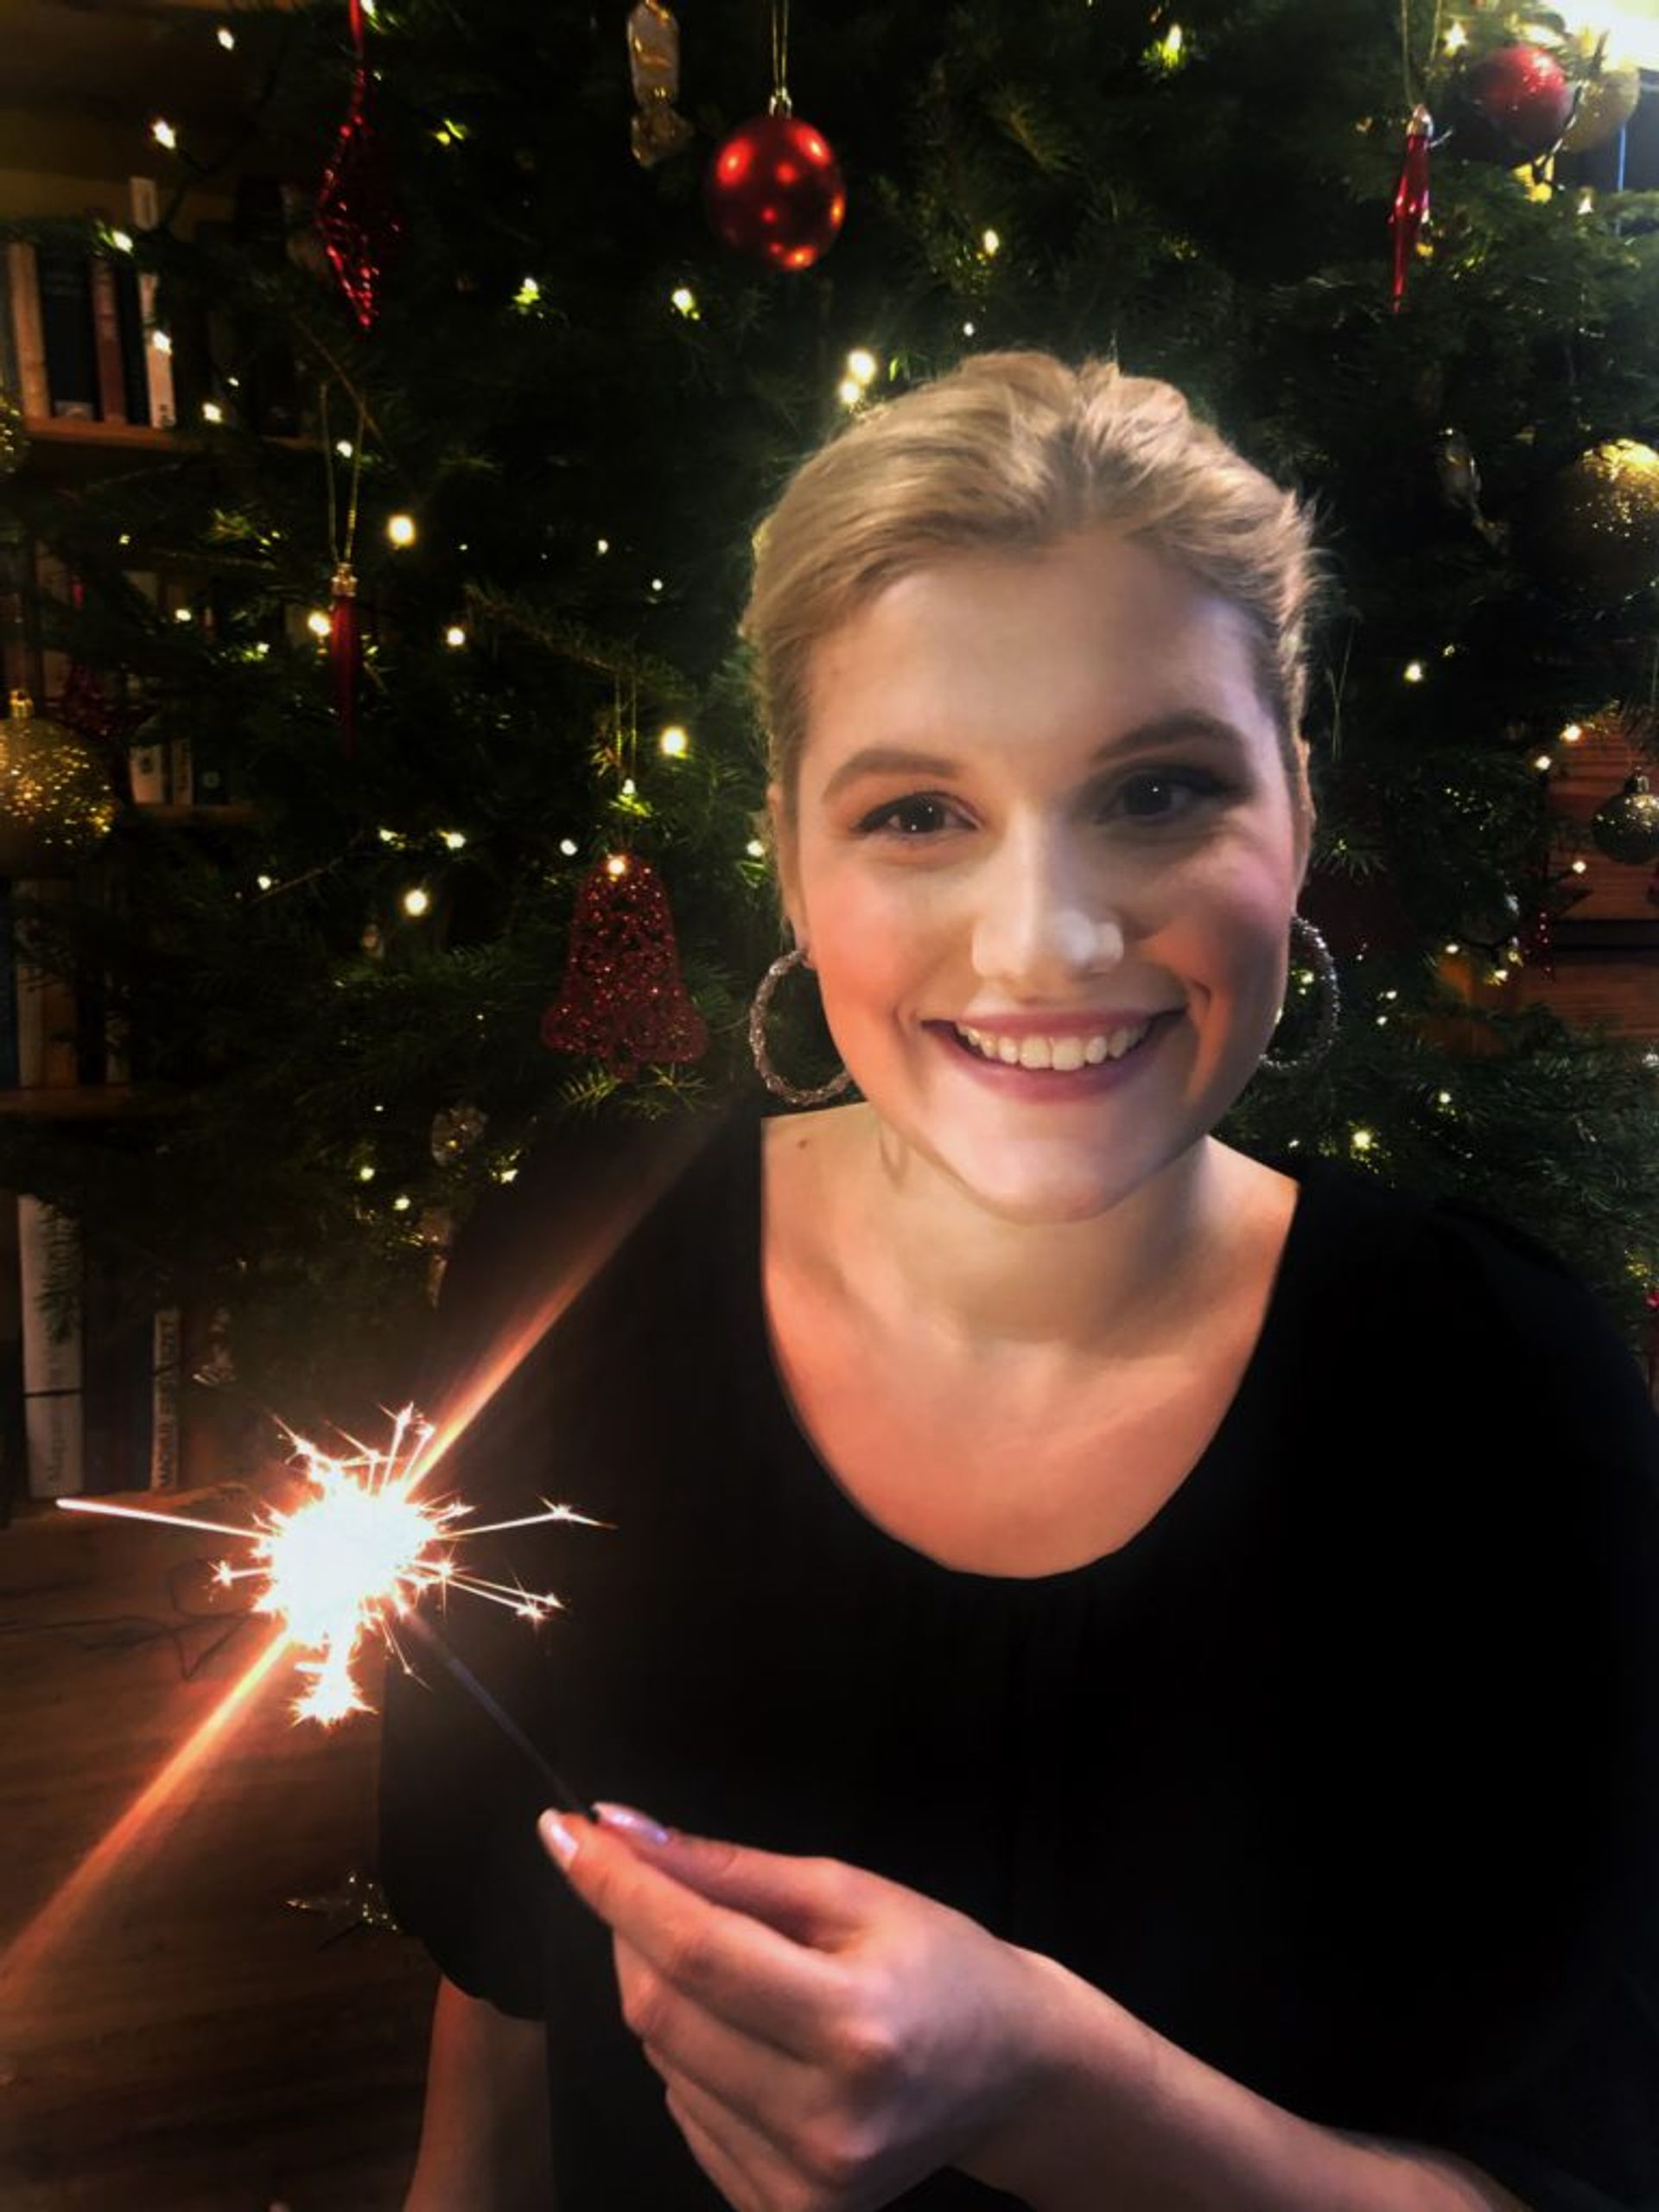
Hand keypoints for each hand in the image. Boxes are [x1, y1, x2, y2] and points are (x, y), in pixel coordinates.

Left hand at [538, 1803, 1092, 2211]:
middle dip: (630, 1930)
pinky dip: (689, 2058)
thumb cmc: (939, 1964)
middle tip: (642, 1879)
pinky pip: (685, 2115)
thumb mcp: (851, 1892)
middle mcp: (826, 2118)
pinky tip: (744, 2033)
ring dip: (662, 1993)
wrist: (1012, 2074)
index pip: (696, 1950)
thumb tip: (623, 1832)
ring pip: (662, 2062)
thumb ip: (731, 1870)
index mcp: (854, 2023)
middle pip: (662, 2011)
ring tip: (732, 1965)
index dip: (617, 1887)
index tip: (563, 1832)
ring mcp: (805, 2183)